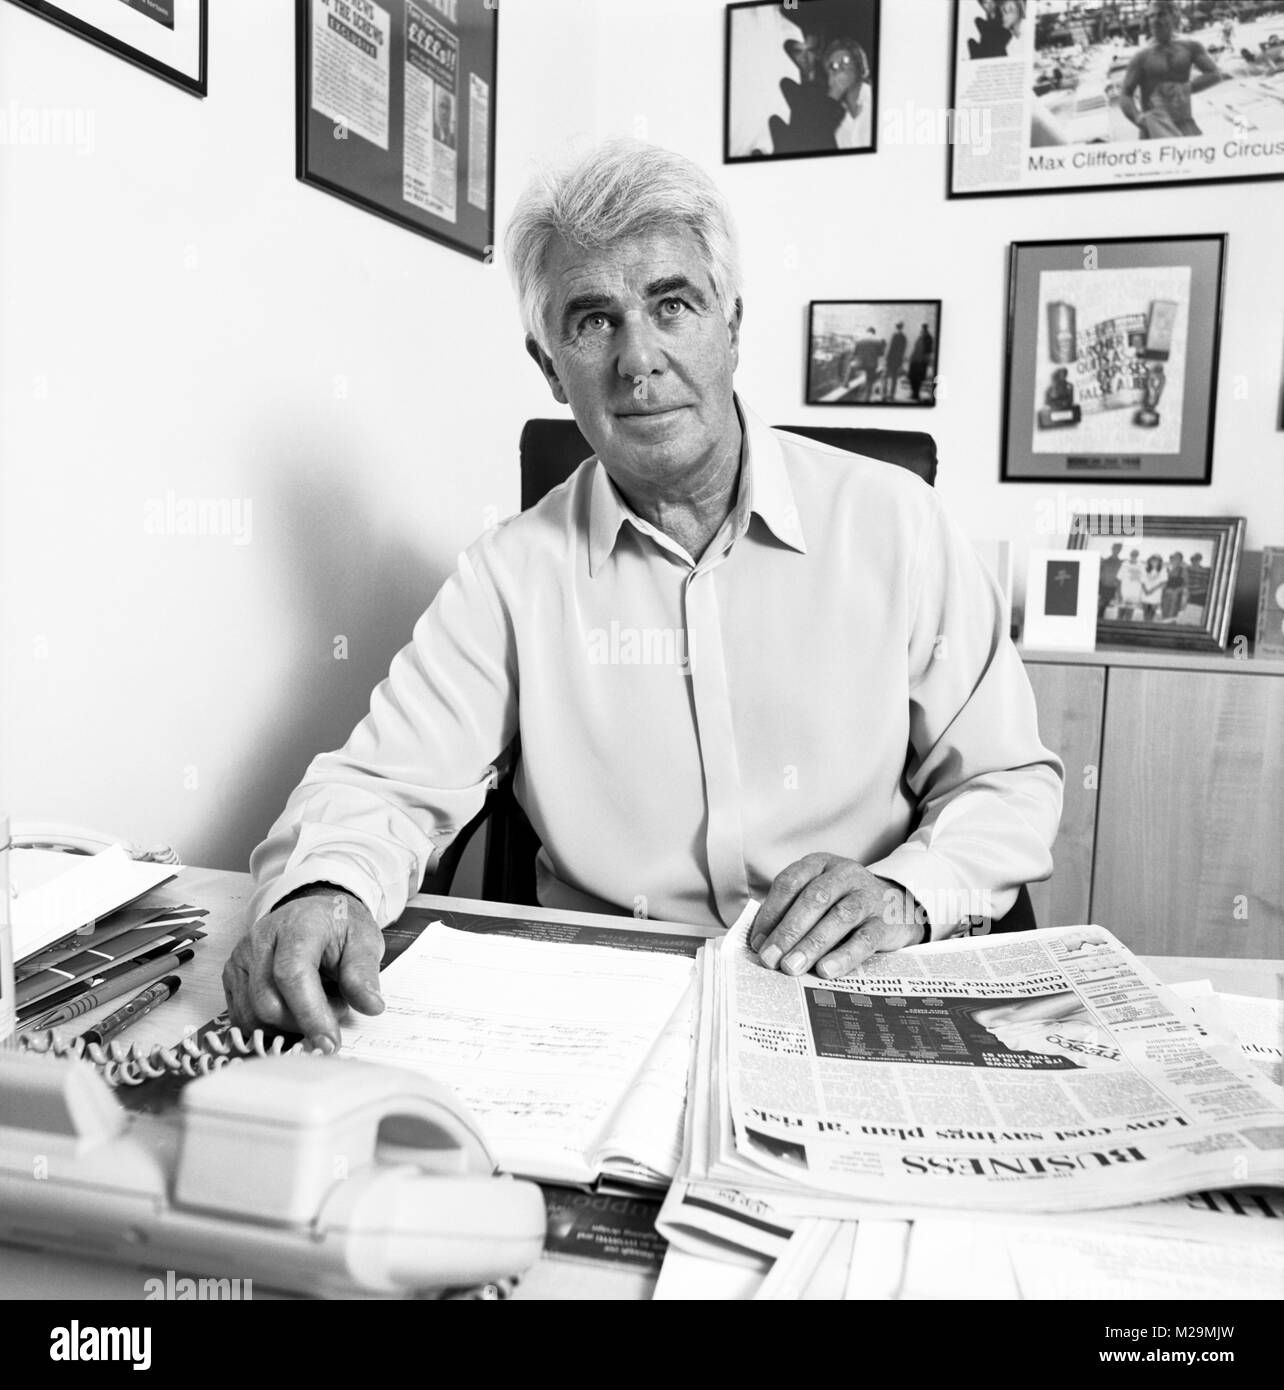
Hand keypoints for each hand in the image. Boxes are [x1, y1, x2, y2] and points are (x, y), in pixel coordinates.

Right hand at [222, 886, 384, 1049]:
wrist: (314, 914)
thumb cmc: (339, 927)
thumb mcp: (364, 941)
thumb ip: (364, 973)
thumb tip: (371, 1006)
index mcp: (297, 925)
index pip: (292, 974)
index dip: (310, 1013)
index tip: (330, 1042)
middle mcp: (260, 938)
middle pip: (268, 1002)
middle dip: (303, 1021)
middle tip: (335, 1006)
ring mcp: (241, 957)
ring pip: (253, 1015)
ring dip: (287, 1025)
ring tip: (317, 1003)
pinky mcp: (232, 975)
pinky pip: (243, 1017)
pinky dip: (270, 1025)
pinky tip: (294, 1008)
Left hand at [749, 854, 925, 978]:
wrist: (897, 904)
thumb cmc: (843, 902)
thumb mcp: (818, 896)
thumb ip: (790, 912)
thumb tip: (760, 943)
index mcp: (820, 864)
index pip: (790, 882)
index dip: (770, 912)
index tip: (757, 942)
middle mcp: (845, 874)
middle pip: (813, 899)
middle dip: (788, 931)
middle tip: (770, 959)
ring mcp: (867, 896)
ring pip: (839, 917)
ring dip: (812, 944)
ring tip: (792, 967)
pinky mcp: (886, 922)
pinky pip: (865, 939)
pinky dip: (844, 956)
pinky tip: (825, 970)